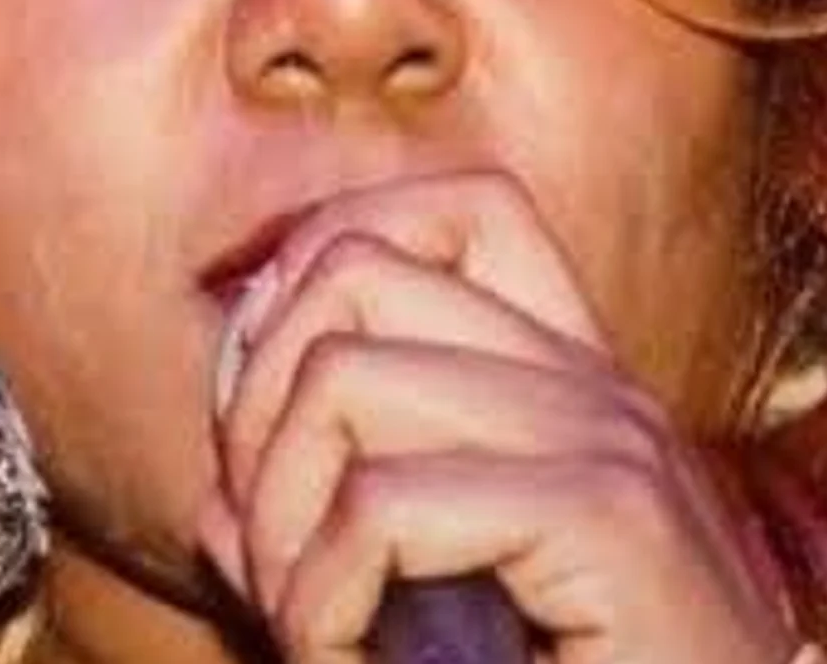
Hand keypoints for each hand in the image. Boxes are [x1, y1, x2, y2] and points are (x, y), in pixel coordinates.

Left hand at [201, 173, 796, 663]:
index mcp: (576, 380)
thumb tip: (217, 504)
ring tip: (308, 621)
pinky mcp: (608, 515)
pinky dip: (319, 598)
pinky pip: (380, 507)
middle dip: (255, 410)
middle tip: (269, 548)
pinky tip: (340, 658)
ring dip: (280, 520)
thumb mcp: (443, 609)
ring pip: (343, 377)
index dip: (319, 269)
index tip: (268, 412)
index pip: (450, 207)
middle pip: (355, 272)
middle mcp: (598, 382)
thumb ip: (334, 541)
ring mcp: (610, 436)